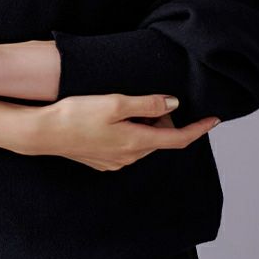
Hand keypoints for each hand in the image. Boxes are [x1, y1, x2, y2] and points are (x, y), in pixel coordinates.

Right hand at [33, 93, 219, 170]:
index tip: (214, 119)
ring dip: (145, 124)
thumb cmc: (77, 114)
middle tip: (147, 97)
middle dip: (163, 118)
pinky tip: (111, 118)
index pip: (178, 139)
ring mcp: (116, 161)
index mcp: (137, 142)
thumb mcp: (116, 102)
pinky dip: (130, 132)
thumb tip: (173, 104)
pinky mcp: (102, 160)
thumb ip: (147, 103)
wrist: (44, 133)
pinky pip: (127, 146)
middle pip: (160, 137)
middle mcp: (130, 157)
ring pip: (143, 141)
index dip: (199, 129)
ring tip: (125, 105)